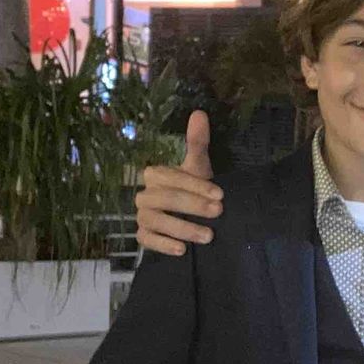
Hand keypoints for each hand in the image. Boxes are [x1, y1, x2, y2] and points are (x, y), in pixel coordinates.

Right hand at [134, 111, 222, 254]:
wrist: (190, 214)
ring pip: (156, 221)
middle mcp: (144, 194)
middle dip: (193, 205)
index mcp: (155, 175)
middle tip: (219, 212)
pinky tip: (182, 250)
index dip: (196, 185)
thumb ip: (197, 142)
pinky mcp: (142, 236)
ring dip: (183, 228)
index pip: (172, 178)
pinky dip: (163, 245)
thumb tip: (199, 113)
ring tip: (208, 236)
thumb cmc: (195, 187)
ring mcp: (141, 216)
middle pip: (165, 199)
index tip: (221, 194)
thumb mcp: (198, 165)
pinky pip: (146, 241)